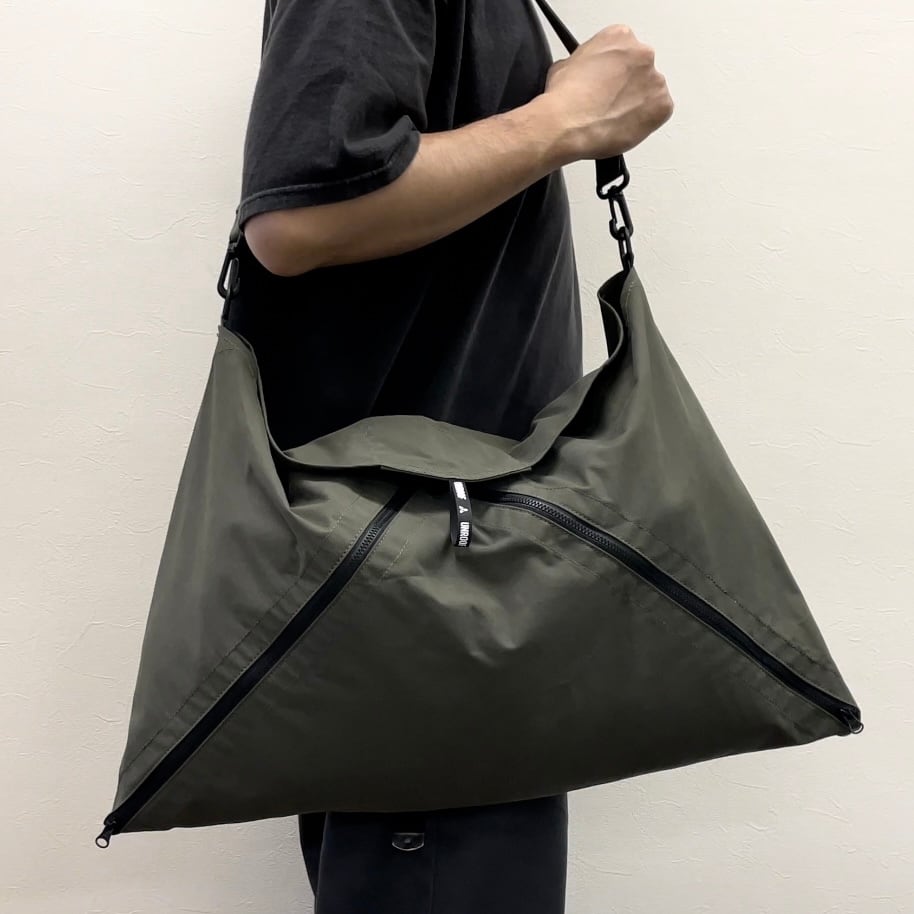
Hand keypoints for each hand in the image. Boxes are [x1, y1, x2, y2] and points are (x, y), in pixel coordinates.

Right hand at [542, 24, 673, 160]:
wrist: (567, 123)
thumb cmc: (565, 98)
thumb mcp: (566, 65)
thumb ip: (586, 64)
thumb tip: (583, 75)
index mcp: (620, 37)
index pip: (625, 52)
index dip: (614, 73)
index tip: (607, 84)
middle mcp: (642, 54)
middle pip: (640, 71)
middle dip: (627, 88)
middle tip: (609, 104)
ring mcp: (655, 80)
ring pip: (650, 93)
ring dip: (637, 105)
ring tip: (613, 119)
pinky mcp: (662, 106)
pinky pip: (659, 114)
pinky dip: (645, 123)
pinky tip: (623, 127)